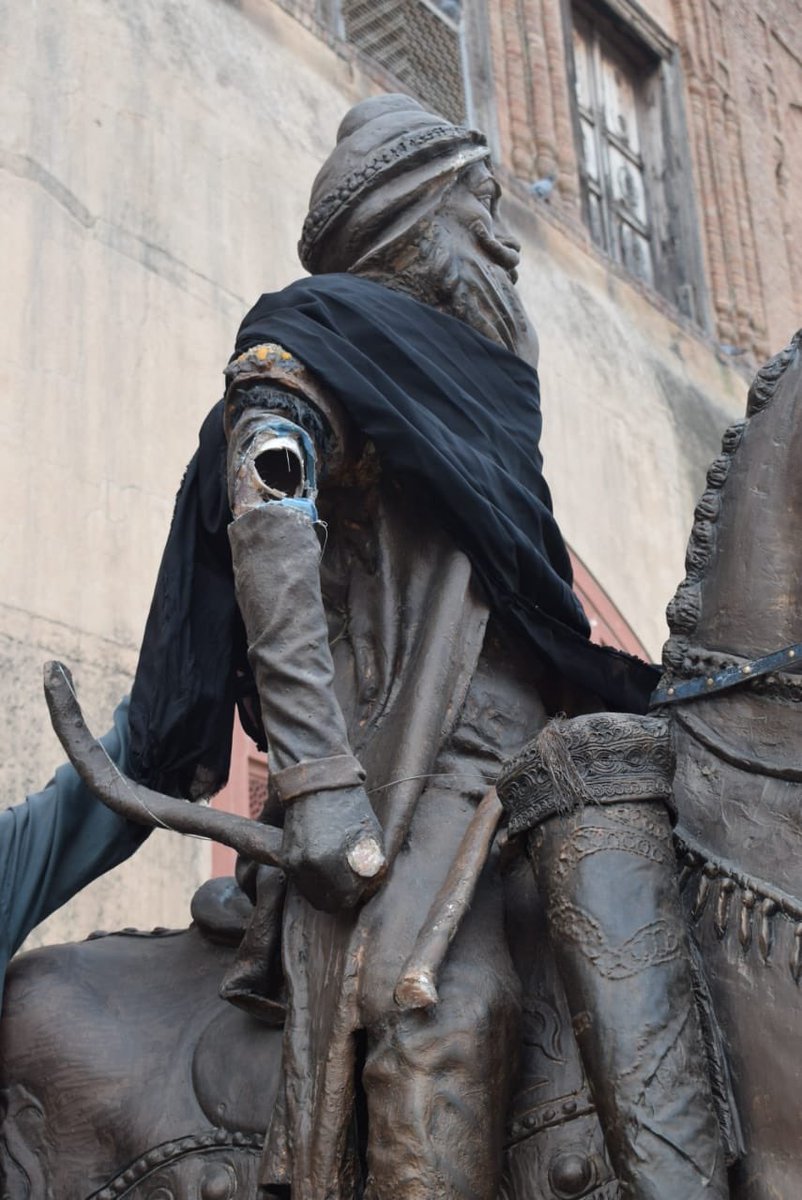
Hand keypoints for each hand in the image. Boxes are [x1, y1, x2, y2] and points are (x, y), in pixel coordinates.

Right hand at [281, 785, 385, 911]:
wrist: (318, 783)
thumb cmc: (350, 806)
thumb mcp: (372, 835)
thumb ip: (373, 866)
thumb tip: (370, 887)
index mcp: (332, 861)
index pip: (347, 899)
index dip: (358, 893)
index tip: (362, 881)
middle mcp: (309, 866)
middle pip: (327, 903)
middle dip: (341, 896)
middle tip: (351, 881)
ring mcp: (294, 862)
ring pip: (312, 896)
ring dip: (326, 891)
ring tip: (338, 872)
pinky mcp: (286, 857)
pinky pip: (301, 883)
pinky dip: (313, 881)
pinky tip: (325, 866)